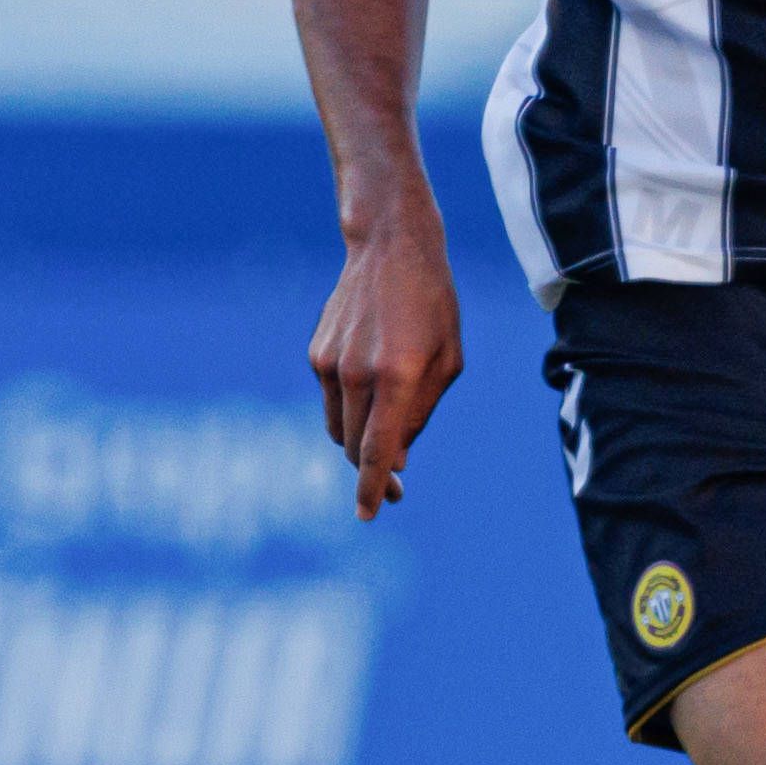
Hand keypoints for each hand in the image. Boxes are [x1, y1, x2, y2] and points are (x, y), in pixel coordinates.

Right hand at [309, 226, 462, 519]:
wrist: (390, 249)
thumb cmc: (434, 306)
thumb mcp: (449, 361)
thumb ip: (421, 414)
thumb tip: (395, 459)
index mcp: (397, 376)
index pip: (376, 450)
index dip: (371, 488)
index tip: (368, 515)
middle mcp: (356, 373)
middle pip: (354, 446)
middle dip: (371, 473)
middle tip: (393, 491)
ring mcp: (330, 363)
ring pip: (338, 428)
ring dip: (359, 444)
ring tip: (386, 441)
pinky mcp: (317, 355)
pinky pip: (332, 401)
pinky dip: (351, 411)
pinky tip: (374, 389)